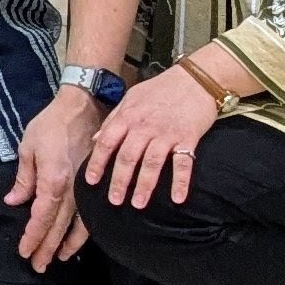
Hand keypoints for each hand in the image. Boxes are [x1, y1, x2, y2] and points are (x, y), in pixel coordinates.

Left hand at [6, 91, 101, 269]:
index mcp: (53, 181)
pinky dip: (84, 232)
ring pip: (77, 226)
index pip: (41, 218)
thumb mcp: (28, 147)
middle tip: (37, 266)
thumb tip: (14, 201)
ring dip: (66, 245)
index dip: (32, 237)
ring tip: (57, 259)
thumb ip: (24, 178)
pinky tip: (78, 241)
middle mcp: (72, 191)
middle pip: (58, 227)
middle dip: (46, 248)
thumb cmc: (51, 126)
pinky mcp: (94, 186)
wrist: (84, 109)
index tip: (24, 252)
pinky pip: (91, 215)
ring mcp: (86, 190)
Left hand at [85, 67, 220, 210]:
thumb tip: (96, 139)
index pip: (107, 142)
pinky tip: (177, 199)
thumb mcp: (130, 99)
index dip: (98, 162)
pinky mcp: (189, 138)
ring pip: (152, 162)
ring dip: (145, 185)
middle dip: (119, 180)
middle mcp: (144, 126)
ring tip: (138, 204)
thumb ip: (113, 119)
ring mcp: (167, 133)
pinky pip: (184, 163)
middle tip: (114, 201)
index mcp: (128, 117)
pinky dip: (181, 181)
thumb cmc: (159, 90)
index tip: (91, 181)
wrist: (194, 79)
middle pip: (128, 157)